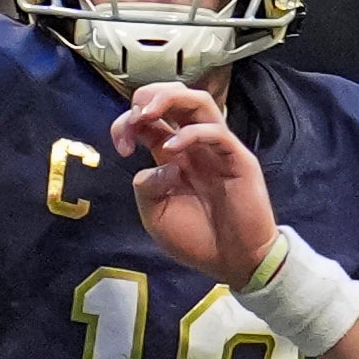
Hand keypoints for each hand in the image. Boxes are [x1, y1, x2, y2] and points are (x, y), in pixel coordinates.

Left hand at [112, 83, 276, 285]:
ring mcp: (216, 148)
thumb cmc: (196, 238)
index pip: (149, 120)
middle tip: (134, 118)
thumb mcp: (156, 216)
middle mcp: (194, 144)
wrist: (233, 261)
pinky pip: (217, 132)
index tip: (120, 146)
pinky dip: (191, 133)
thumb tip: (161, 163)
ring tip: (147, 114)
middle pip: (175, 97)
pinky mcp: (238, 158)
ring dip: (169, 99)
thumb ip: (146, 187)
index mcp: (172, 154)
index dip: (127, 122)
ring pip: (199, 101)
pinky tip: (172, 149)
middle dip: (148, 96)